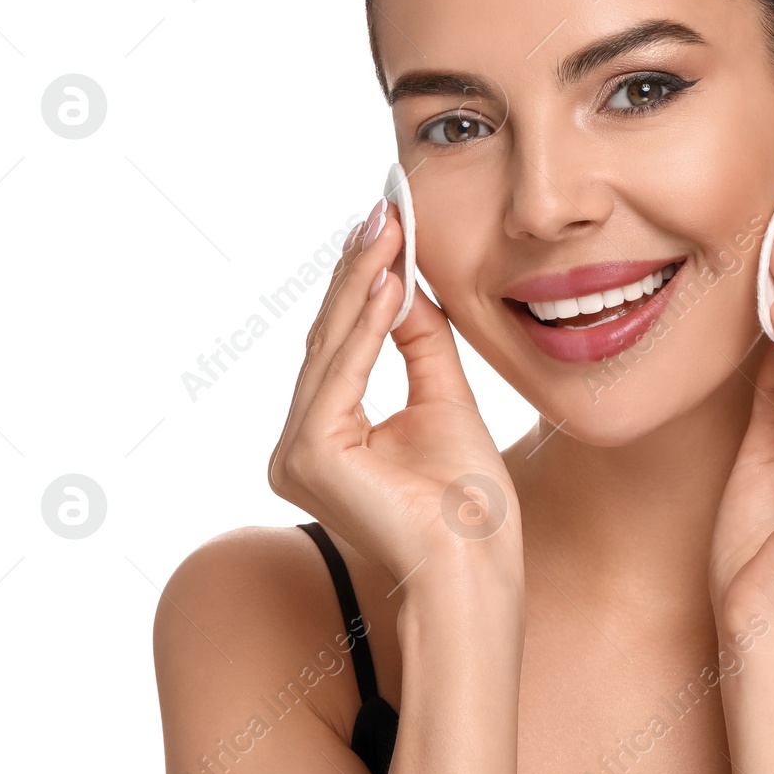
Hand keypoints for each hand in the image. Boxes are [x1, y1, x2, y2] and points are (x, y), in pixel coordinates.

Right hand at [267, 196, 522, 608]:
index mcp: (326, 437)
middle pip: (330, 339)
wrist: (478, 564)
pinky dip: (365, 325)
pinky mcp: (308, 458)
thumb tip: (403, 279)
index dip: (362, 282)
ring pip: (332, 348)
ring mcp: (296, 455)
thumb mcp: (445, 399)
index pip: (342, 345)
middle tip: (383, 208)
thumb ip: (419, 341)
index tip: (385, 224)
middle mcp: (298, 446)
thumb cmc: (468, 503)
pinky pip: (342, 374)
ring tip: (388, 229)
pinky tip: (386, 281)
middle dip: (358, 270)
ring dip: (362, 283)